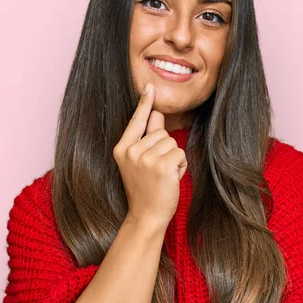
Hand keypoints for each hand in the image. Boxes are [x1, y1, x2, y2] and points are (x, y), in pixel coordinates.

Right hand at [112, 83, 187, 231]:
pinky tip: (170, 180)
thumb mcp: (139, 162)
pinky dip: (181, 167)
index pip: (136, 121)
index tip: (150, 86)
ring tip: (163, 176)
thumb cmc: (145, 189)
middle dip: (166, 150)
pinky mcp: (161, 166)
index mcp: (122, 148)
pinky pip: (180, 153)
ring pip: (172, 142)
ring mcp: (145, 158)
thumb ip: (147, 138)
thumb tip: (156, 113)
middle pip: (162, 132)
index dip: (144, 103)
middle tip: (157, 172)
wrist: (146, 216)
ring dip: (174, 159)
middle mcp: (131, 151)